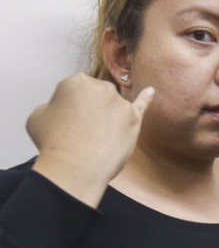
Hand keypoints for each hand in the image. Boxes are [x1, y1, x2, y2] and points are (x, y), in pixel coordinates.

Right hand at [28, 73, 154, 206]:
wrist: (76, 167)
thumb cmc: (53, 142)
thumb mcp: (38, 115)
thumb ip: (53, 105)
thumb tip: (64, 108)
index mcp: (76, 80)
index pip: (75, 91)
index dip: (70, 110)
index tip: (66, 123)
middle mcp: (101, 87)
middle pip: (96, 97)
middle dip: (89, 113)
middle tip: (80, 133)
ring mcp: (121, 103)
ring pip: (113, 109)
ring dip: (106, 120)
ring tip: (95, 139)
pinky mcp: (135, 120)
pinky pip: (142, 105)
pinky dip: (147, 98)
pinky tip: (151, 92)